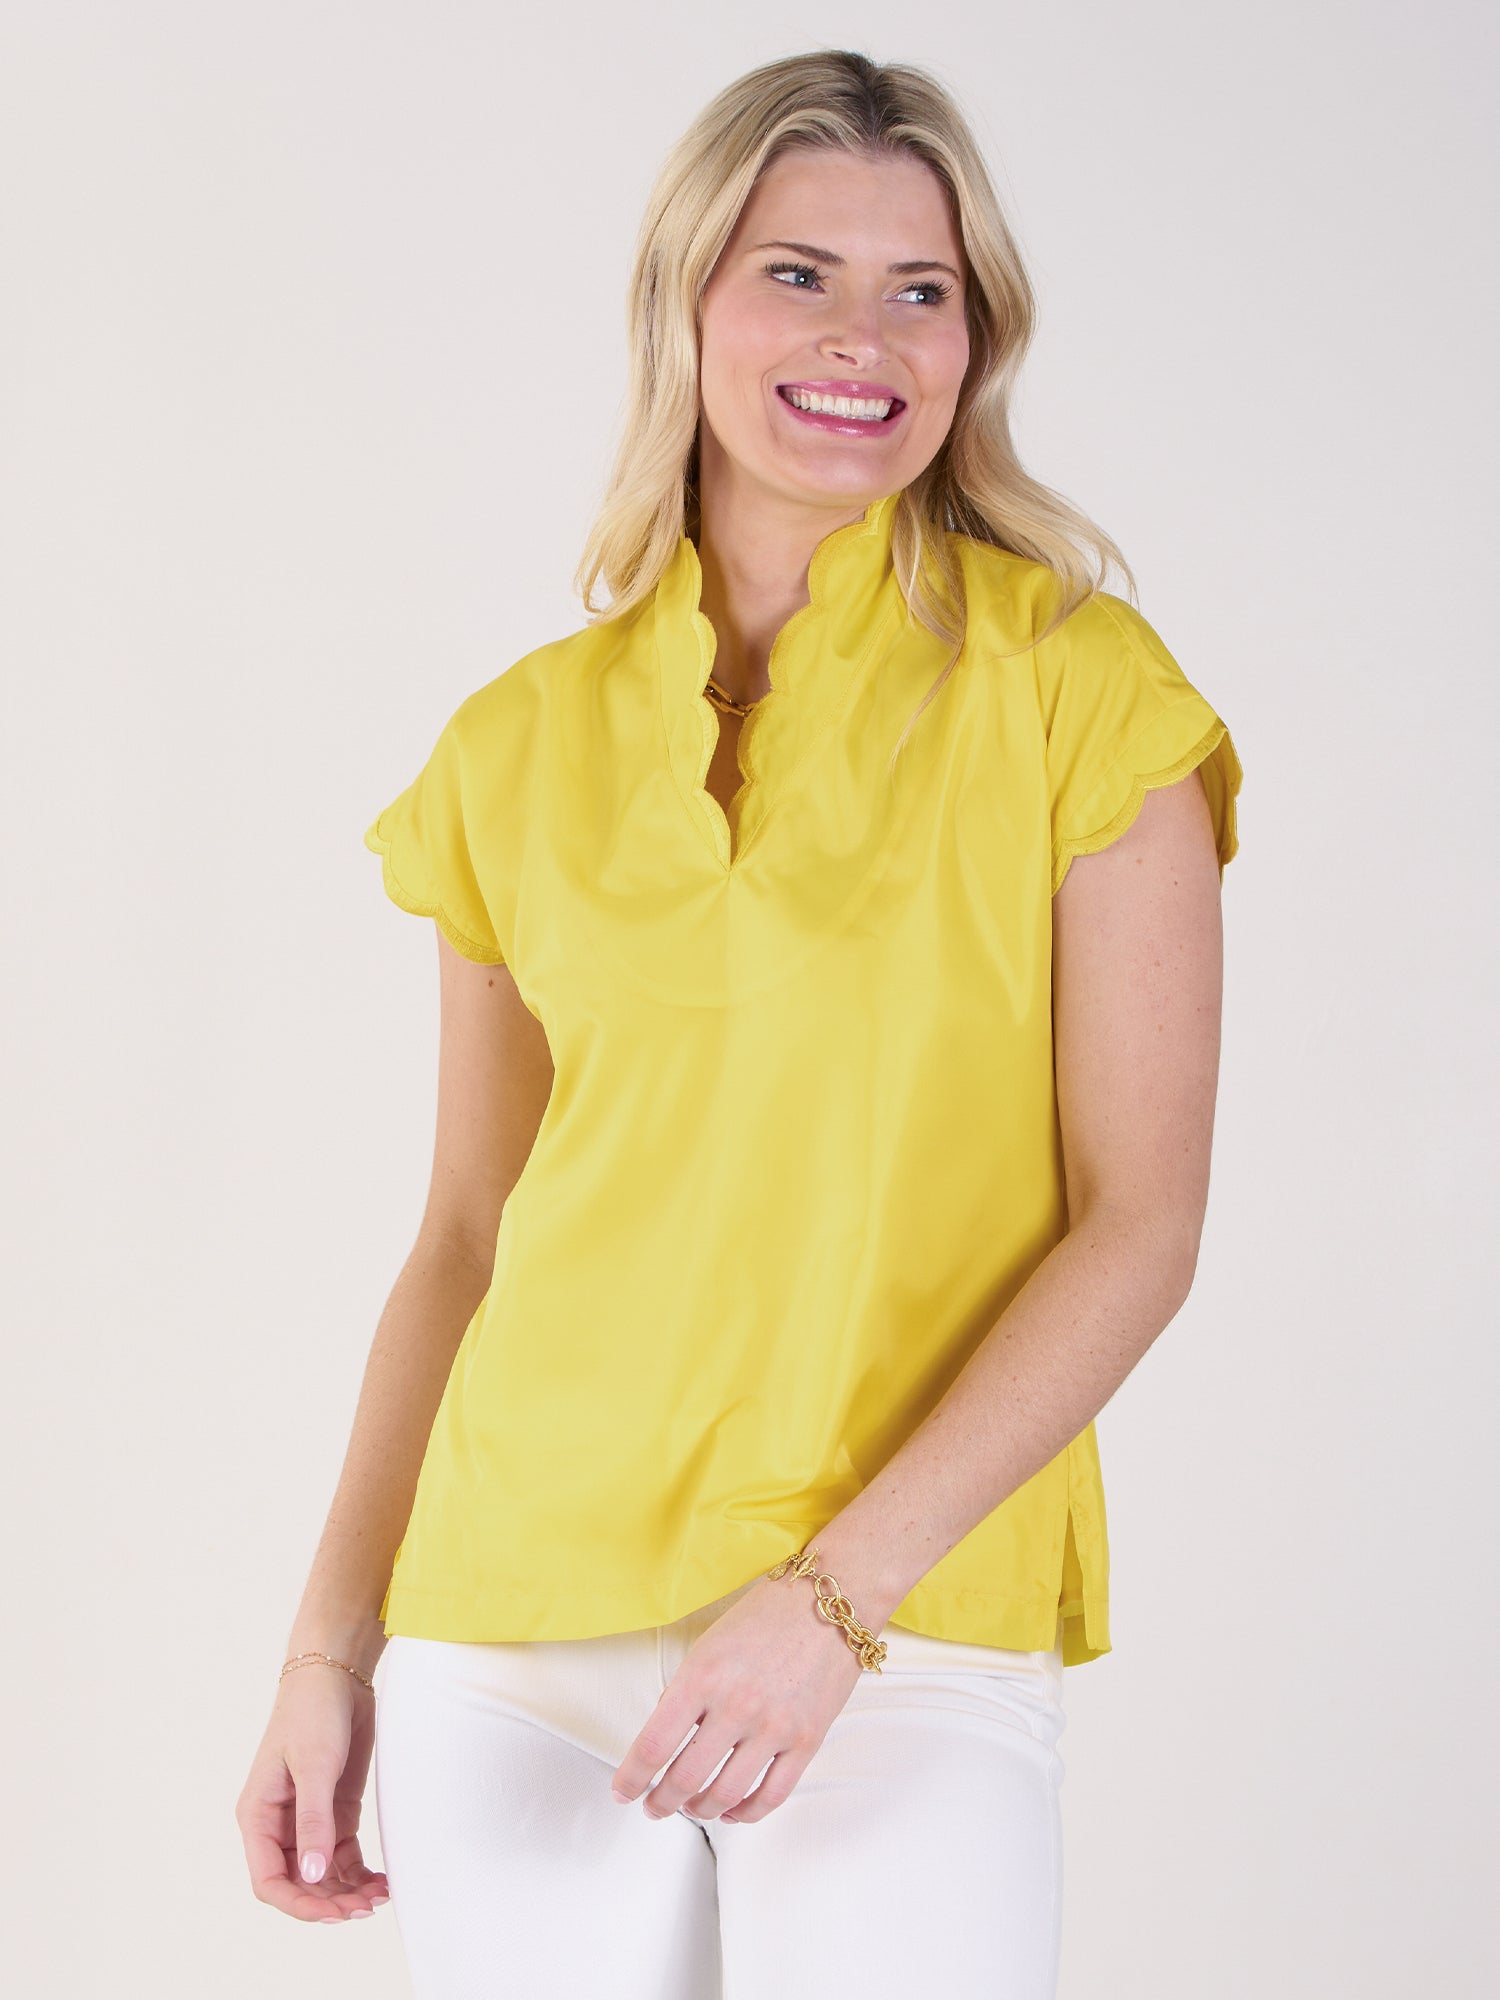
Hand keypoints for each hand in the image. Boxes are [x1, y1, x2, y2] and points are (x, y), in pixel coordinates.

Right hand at [236, 1665, 389, 1921]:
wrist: (336, 1673)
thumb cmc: (312, 1712)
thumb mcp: (314, 1765)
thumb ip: (313, 1821)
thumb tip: (310, 1876)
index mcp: (259, 1815)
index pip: (269, 1880)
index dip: (297, 1903)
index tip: (331, 1913)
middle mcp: (280, 1824)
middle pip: (299, 1882)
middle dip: (329, 1900)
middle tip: (364, 1908)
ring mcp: (308, 1819)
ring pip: (323, 1874)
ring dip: (347, 1891)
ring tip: (378, 1897)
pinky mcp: (335, 1810)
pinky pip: (343, 1855)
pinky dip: (359, 1872)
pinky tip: (381, 1881)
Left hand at [609, 1573, 870, 1824]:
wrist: (832, 1601)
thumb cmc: (767, 1615)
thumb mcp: (710, 1644)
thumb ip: (686, 1691)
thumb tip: (667, 1739)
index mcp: (703, 1676)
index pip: (653, 1745)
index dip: (631, 1778)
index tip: (622, 1792)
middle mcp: (736, 1705)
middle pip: (684, 1778)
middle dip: (661, 1802)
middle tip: (653, 1806)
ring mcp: (774, 1727)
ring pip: (725, 1795)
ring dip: (699, 1810)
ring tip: (691, 1808)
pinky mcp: (807, 1741)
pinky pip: (771, 1795)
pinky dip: (746, 1813)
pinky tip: (732, 1811)